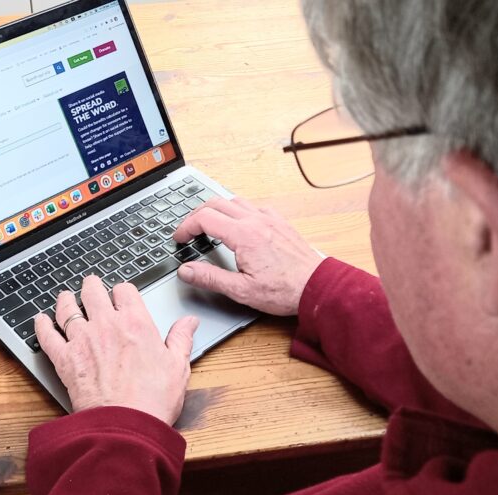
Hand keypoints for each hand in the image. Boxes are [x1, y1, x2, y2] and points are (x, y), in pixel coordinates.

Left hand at [35, 275, 199, 424]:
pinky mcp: (64, 359)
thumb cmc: (153, 400)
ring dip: (65, 300)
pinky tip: (41, 320)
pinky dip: (42, 325)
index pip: (125, 290)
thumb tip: (189, 322)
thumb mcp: (178, 366)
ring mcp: (82, 340)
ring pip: (66, 308)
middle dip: (91, 286)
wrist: (125, 426)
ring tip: (65, 297)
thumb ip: (181, 339)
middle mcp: (106, 325)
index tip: (121, 294)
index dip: (122, 290)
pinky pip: (47, 335)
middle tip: (90, 285)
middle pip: (92, 291)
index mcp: (136, 323)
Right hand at [172, 197, 324, 315]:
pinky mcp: (280, 222)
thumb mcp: (241, 291)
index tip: (179, 238)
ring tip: (208, 225)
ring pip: (235, 201)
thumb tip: (186, 271)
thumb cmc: (284, 291)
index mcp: (244, 235)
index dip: (186, 226)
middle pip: (216, 203)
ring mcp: (269, 219)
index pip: (204, 218)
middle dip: (196, 214)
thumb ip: (210, 278)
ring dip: (217, 209)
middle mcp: (256, 221)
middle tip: (188, 230)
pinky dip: (238, 210)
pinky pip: (254, 206)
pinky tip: (238, 224)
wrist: (317, 287)